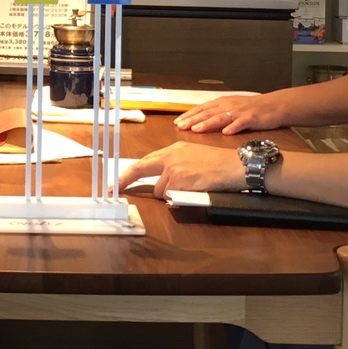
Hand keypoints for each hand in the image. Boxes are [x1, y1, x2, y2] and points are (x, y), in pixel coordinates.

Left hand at [117, 142, 246, 198]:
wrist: (234, 166)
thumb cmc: (218, 163)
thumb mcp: (192, 155)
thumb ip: (174, 163)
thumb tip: (160, 178)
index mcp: (172, 149)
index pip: (144, 161)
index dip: (128, 172)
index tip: (116, 181)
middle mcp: (170, 157)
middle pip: (139, 169)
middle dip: (125, 181)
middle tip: (114, 190)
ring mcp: (174, 169)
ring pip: (159, 191)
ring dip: (169, 195)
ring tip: (189, 188)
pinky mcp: (180, 181)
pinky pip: (170, 197)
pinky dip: (178, 199)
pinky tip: (192, 191)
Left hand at [175, 94, 278, 134]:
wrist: (275, 105)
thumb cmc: (252, 109)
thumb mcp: (232, 108)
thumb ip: (217, 114)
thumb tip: (200, 122)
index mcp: (222, 103)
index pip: (202, 108)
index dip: (189, 115)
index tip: (177, 122)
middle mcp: (229, 105)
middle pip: (208, 113)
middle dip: (193, 120)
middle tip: (181, 127)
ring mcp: (240, 112)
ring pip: (221, 117)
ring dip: (208, 123)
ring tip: (196, 130)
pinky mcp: (251, 118)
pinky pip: (241, 123)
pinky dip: (233, 127)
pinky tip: (226, 133)